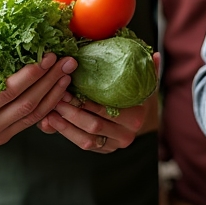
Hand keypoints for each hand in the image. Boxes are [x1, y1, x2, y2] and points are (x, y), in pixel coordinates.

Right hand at [0, 49, 76, 145]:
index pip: (7, 92)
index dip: (29, 75)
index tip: (48, 57)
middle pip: (25, 103)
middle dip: (49, 80)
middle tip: (66, 61)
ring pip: (34, 112)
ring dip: (55, 91)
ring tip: (68, 71)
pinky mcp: (9, 137)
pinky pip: (35, 120)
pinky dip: (51, 103)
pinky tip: (62, 87)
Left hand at [39, 53, 160, 152]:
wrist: (143, 121)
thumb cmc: (140, 98)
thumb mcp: (147, 84)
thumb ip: (151, 70)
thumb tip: (155, 55)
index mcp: (136, 118)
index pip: (107, 111)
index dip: (85, 102)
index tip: (68, 90)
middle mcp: (126, 135)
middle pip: (94, 125)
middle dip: (72, 112)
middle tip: (56, 98)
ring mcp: (114, 145)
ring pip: (85, 139)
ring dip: (65, 125)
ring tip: (50, 111)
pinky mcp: (103, 150)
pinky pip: (82, 144)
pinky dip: (65, 134)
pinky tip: (52, 122)